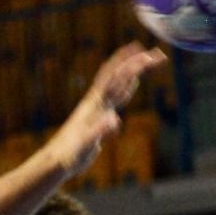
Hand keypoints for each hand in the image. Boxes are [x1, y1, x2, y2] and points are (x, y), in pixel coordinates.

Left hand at [43, 43, 164, 177]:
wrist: (56, 161)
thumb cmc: (70, 154)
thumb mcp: (86, 143)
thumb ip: (100, 131)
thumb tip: (114, 120)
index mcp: (95, 104)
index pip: (117, 79)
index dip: (133, 65)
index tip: (151, 55)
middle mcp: (97, 102)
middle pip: (119, 75)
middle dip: (138, 61)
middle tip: (158, 53)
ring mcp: (98, 108)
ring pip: (118, 82)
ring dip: (133, 70)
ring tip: (147, 58)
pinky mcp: (99, 116)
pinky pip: (116, 96)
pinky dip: (127, 86)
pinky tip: (133, 83)